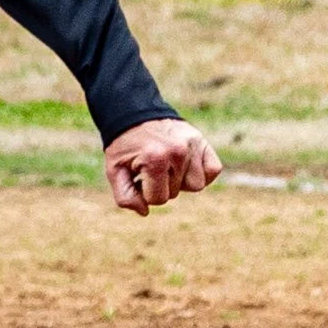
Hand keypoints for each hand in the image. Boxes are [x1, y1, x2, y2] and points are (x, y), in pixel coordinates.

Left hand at [104, 118, 222, 215]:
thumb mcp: (115, 171)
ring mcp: (193, 145)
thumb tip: (145, 211)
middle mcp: (178, 152)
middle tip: (150, 166)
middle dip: (161, 185)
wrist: (134, 115)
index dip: (146, 193)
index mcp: (155, 159)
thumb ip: (125, 197)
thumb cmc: (124, 147)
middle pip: (175, 193)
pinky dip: (201, 172)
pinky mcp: (203, 142)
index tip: (138, 177)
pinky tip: (185, 164)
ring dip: (181, 180)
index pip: (158, 199)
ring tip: (167, 164)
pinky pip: (213, 170)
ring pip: (196, 185)